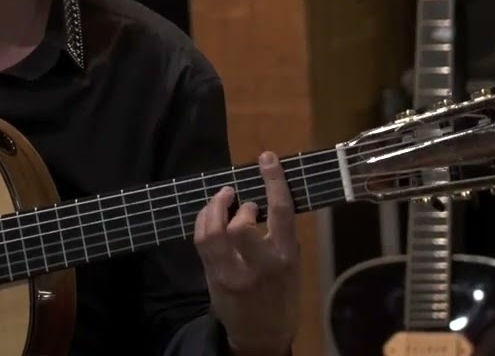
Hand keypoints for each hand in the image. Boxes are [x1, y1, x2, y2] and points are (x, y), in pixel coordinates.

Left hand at [193, 152, 298, 355]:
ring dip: (215, 208)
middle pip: (240, 227)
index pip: (282, 213)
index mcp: (286, 258)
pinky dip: (204, 221)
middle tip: (241, 201)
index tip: (267, 159)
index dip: (274, 182)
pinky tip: (210, 216)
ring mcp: (232, 273)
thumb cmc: (281, 297)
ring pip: (213, 232)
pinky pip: (202, 241)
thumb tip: (265, 201)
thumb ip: (280, 237)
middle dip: (236, 205)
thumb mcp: (292, 268)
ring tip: (223, 200)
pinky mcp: (213, 276)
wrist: (262, 335)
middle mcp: (260, 266)